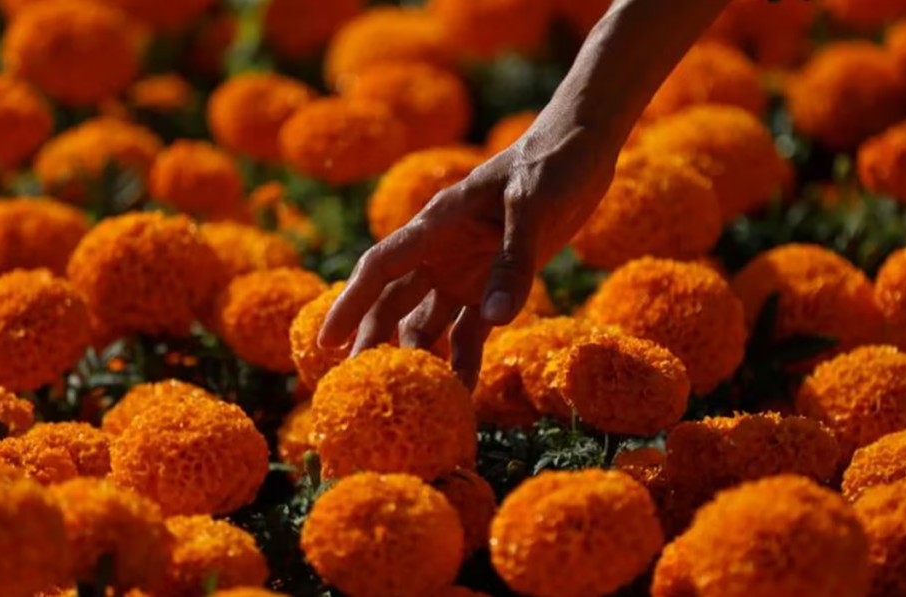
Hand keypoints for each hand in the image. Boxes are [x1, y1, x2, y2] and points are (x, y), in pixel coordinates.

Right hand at [317, 122, 615, 388]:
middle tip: (359, 387)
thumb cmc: (551, 165)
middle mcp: (442, 251)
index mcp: (437, 224)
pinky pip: (471, 330)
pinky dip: (465, 359)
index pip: (380, 267)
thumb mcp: (533, 209)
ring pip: (427, 321)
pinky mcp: (496, 284)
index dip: (350, 304)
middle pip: (395, 302)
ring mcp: (466, 270)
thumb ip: (513, 263)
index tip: (324, 342)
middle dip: (375, 340)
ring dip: (419, 356)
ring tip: (412, 400)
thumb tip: (494, 321)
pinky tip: (463, 392)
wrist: (581, 149)